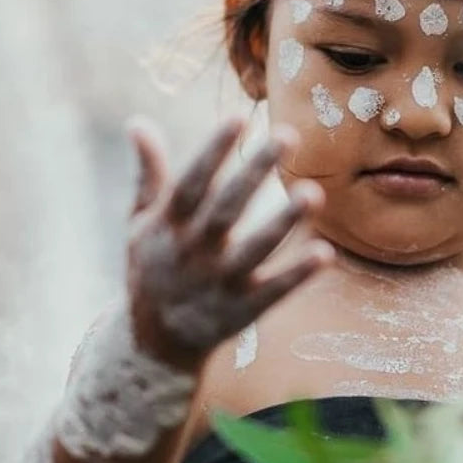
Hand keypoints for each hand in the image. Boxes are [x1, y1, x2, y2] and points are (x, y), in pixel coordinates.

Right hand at [123, 115, 332, 371]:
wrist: (154, 344)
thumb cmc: (153, 269)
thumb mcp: (141, 224)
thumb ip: (147, 175)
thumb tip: (137, 122)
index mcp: (167, 226)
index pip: (191, 183)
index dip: (212, 151)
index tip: (237, 118)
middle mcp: (193, 253)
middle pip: (227, 208)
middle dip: (254, 172)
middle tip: (287, 135)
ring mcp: (218, 283)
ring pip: (255, 249)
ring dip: (283, 222)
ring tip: (314, 192)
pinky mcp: (242, 310)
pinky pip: (274, 291)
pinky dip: (297, 274)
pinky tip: (324, 253)